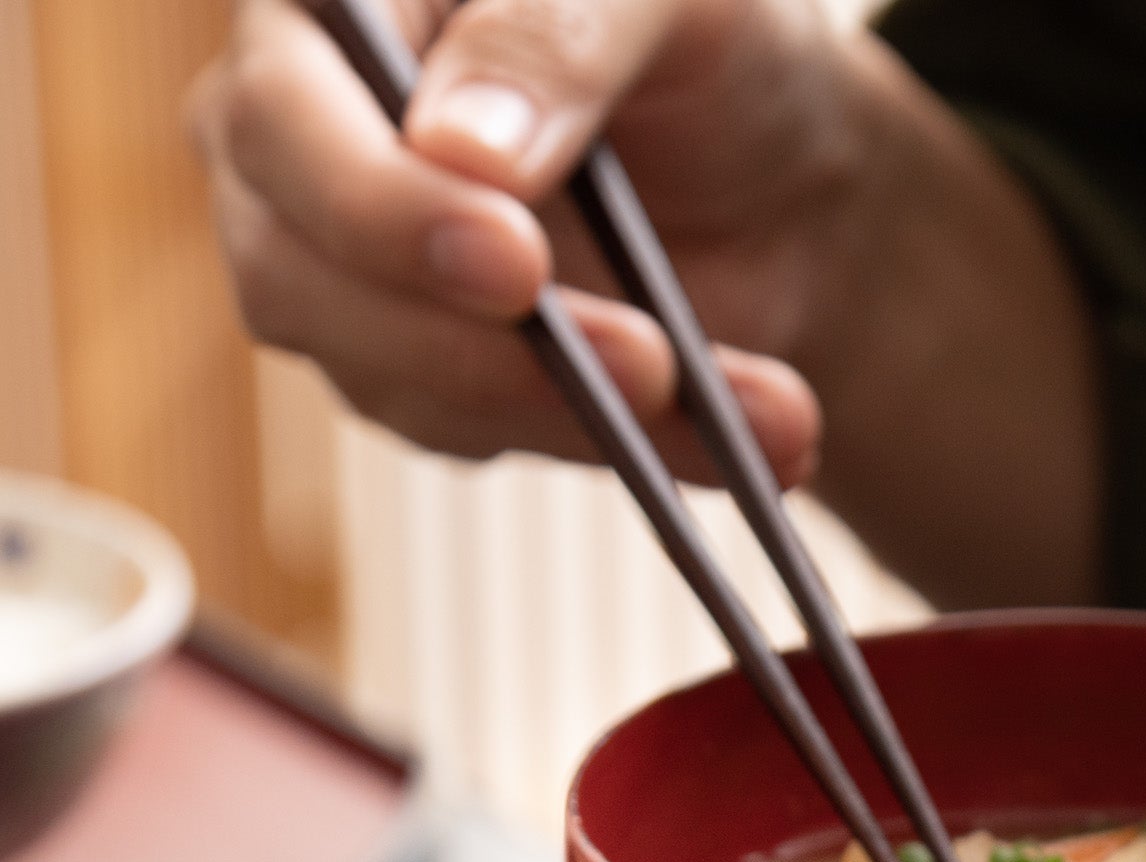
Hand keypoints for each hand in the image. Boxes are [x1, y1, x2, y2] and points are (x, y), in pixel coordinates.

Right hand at [189, 0, 855, 477]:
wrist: (780, 179)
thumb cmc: (709, 44)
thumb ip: (556, 33)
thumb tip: (459, 147)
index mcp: (322, 9)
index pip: (278, 117)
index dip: (380, 207)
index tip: (514, 268)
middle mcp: (298, 145)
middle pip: (299, 281)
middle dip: (480, 347)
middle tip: (647, 366)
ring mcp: (350, 279)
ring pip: (400, 387)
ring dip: (580, 412)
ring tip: (752, 405)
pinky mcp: (424, 379)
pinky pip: (495, 440)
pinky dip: (631, 447)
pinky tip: (745, 435)